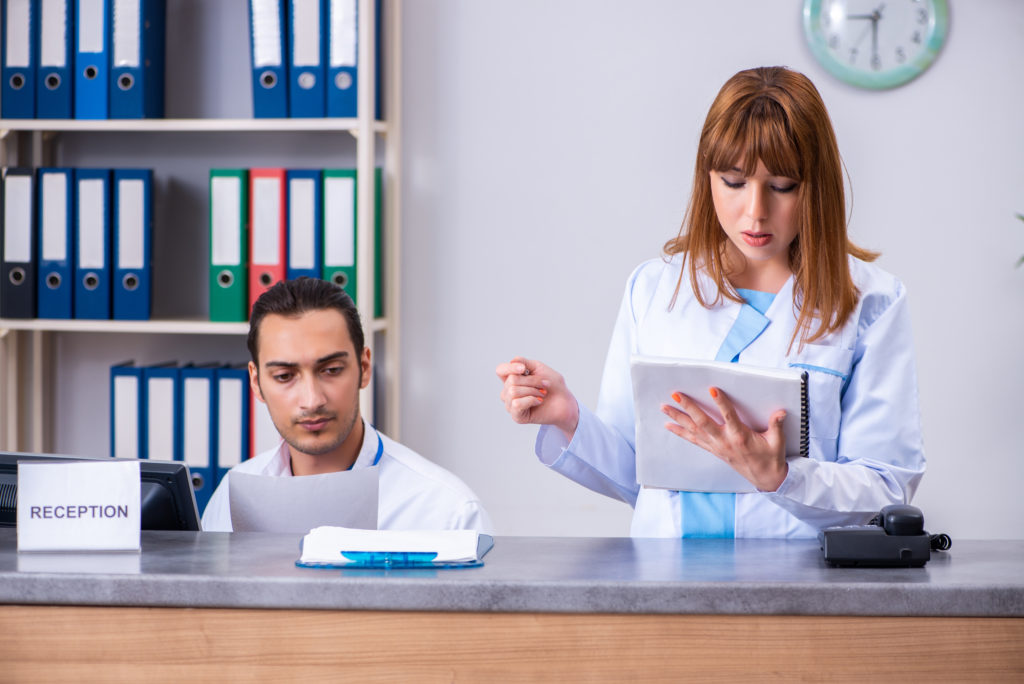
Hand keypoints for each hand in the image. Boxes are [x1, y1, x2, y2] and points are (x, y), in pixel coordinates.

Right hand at [496, 357, 578, 439]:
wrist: (565, 401)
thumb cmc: (553, 385)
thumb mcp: (539, 368)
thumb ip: (524, 362)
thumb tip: (512, 361)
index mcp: (512, 379)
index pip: (501, 370)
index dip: (509, 368)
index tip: (523, 369)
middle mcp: (508, 392)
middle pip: (511, 380)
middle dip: (532, 381)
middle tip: (544, 385)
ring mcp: (511, 405)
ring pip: (513, 392)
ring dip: (533, 390)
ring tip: (542, 394)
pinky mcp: (517, 416)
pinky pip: (516, 404)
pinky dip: (531, 400)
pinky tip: (539, 401)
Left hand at [661, 386, 787, 491]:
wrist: (765, 478)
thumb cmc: (771, 458)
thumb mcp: (777, 442)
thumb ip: (776, 426)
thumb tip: (780, 412)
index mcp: (740, 437)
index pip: (729, 417)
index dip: (721, 403)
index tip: (712, 390)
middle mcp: (724, 441)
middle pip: (703, 422)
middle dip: (689, 407)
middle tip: (676, 394)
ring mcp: (716, 446)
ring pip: (694, 430)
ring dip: (678, 418)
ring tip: (664, 407)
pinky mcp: (713, 450)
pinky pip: (693, 440)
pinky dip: (680, 432)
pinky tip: (669, 425)